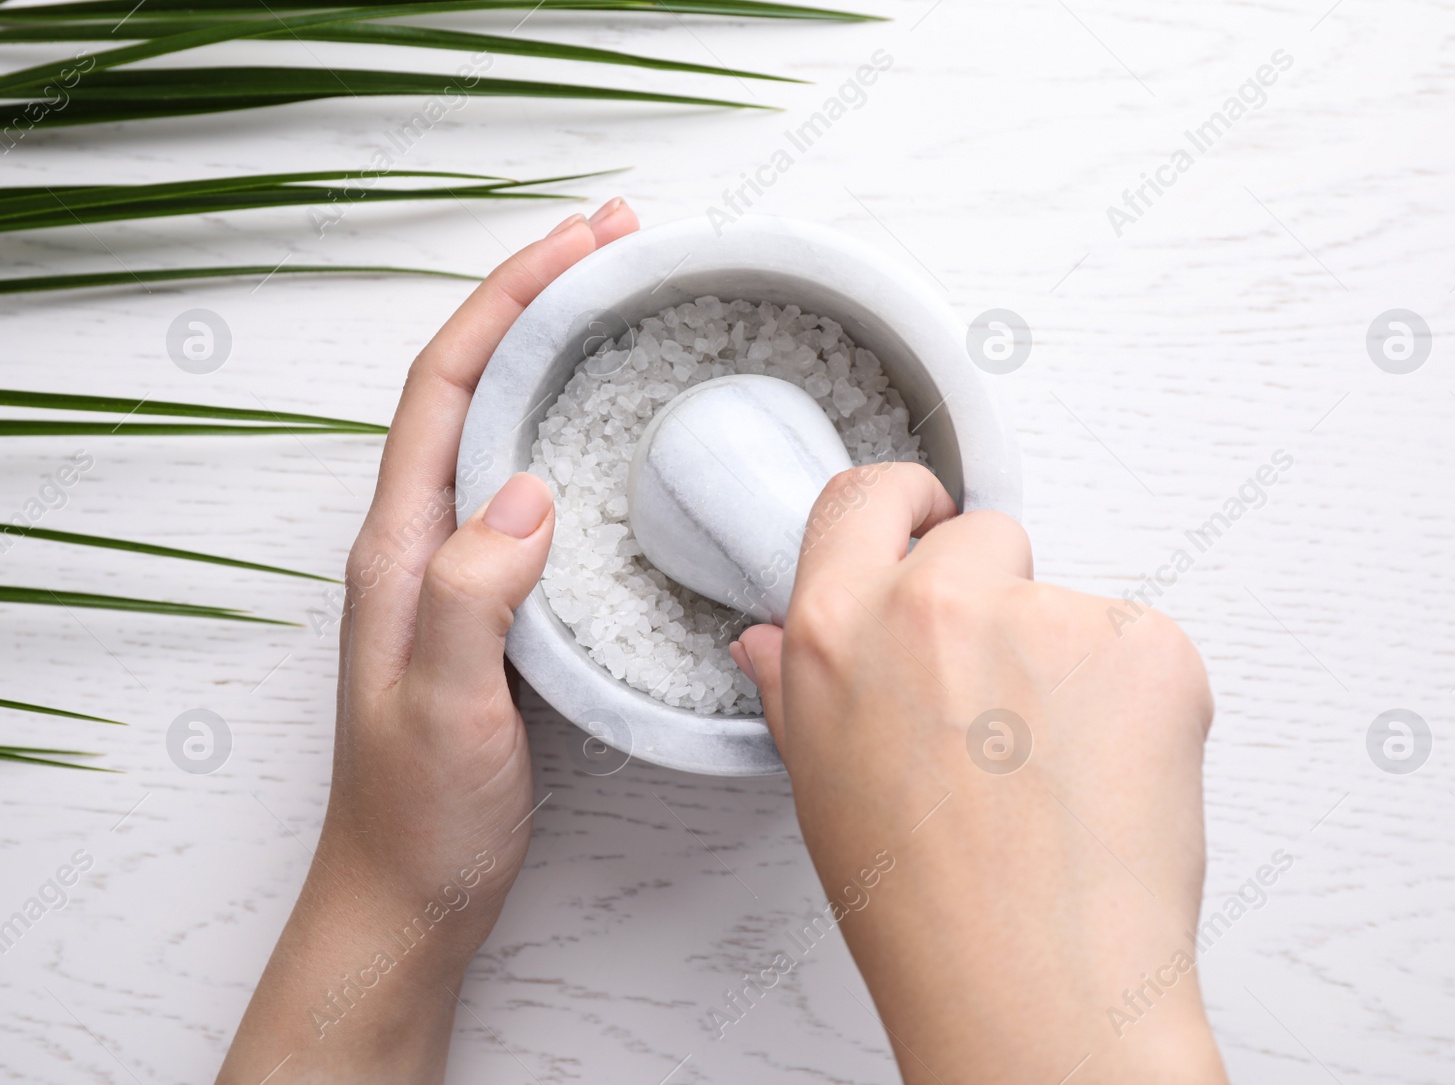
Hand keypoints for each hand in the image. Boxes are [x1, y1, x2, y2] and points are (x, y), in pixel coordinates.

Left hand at [219, 198, 639, 1084]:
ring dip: (556, 353)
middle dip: (538, 299)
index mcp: (400, 545)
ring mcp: (457, 566)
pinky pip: (534, 485)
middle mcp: (422, 539)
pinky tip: (617, 432)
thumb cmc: (419, 811)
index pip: (450, 388)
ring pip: (506, 425)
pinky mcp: (496, 599)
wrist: (412, 891)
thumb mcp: (444, 702)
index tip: (580, 246)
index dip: (509, 303)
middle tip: (615, 244)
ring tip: (621, 303)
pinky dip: (574, 429)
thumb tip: (526, 491)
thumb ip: (472, 592)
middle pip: (476, 383)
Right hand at [733, 464, 1227, 1083]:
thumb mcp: (822, 785)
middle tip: (1001, 700)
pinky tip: (1106, 776)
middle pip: (980, 536)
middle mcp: (935, 602)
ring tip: (1053, 769)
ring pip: (1066, 599)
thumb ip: (800, 686)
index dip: (900, 504)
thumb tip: (772, 640)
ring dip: (1067, 660)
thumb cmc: (925, 909)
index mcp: (839, 627)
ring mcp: (1048, 614)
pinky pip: (1139, 644)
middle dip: (993, 594)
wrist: (1036, 986)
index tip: (926, 512)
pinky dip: (1134, 698)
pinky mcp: (1145, 642)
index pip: (863, 497)